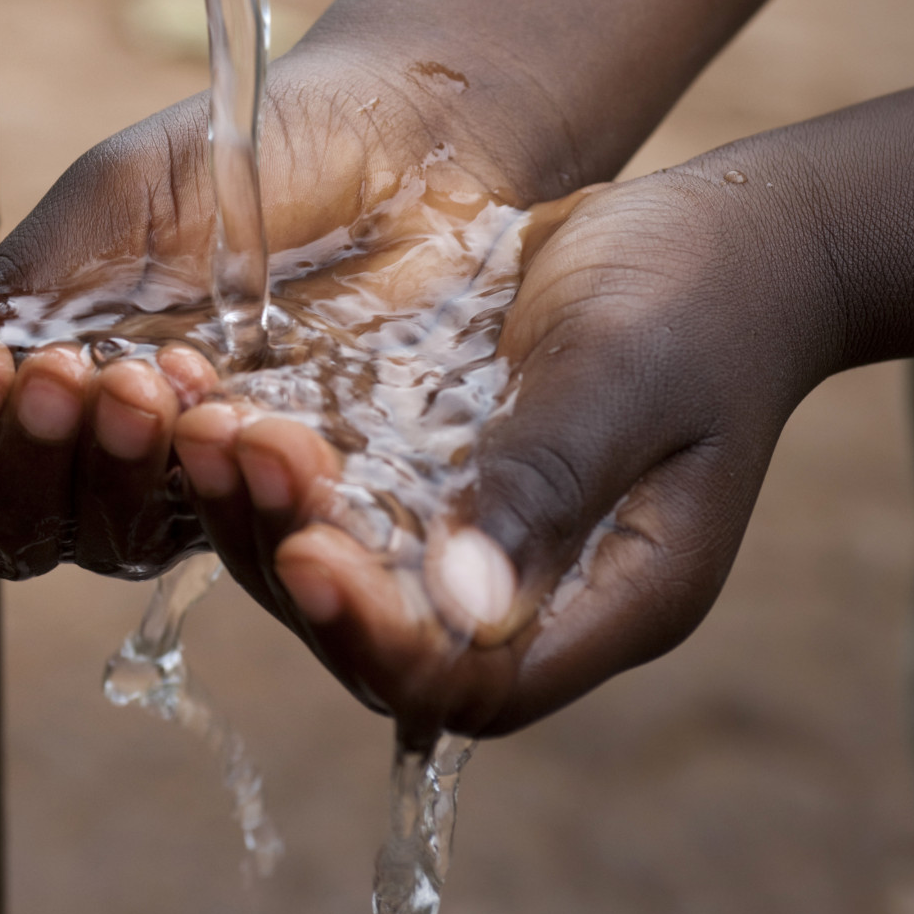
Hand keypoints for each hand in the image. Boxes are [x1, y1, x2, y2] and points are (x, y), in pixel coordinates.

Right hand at [0, 31, 558, 581]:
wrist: (393, 142)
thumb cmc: (233, 166)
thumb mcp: (111, 210)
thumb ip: (8, 302)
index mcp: (31, 381)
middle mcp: (99, 455)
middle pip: (15, 528)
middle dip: (28, 456)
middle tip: (73, 376)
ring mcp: (193, 486)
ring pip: (112, 545)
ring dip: (119, 474)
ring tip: (156, 383)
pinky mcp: (295, 504)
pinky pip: (247, 539)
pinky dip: (234, 492)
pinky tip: (250, 429)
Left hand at [174, 146, 835, 743]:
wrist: (716, 231)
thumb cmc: (695, 296)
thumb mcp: (625, 373)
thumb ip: (547, 481)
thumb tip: (461, 607)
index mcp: (607, 596)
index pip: (471, 682)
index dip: (379, 639)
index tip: (308, 554)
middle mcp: (528, 587)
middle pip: (382, 633)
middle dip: (289, 554)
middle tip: (227, 454)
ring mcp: (472, 527)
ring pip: (341, 558)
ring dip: (258, 501)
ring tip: (197, 418)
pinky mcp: (429, 464)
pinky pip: (334, 484)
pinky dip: (268, 446)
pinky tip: (208, 386)